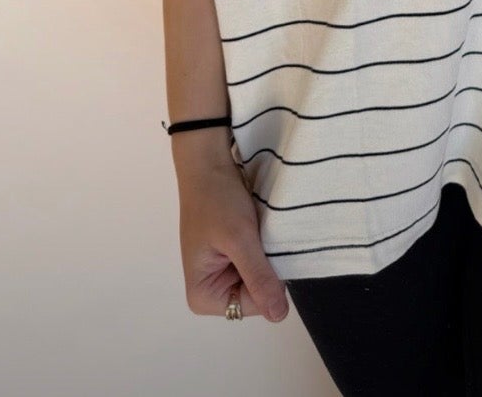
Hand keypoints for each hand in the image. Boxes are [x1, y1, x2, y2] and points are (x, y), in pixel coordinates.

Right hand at [178, 158, 289, 321]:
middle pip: (257, 293)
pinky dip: (264, 245)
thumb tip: (278, 316)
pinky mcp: (233, 256)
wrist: (209, 164)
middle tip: (258, 236)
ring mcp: (223, 273)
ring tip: (258, 230)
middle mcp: (211, 291)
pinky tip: (258, 227)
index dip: (265, 277)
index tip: (260, 246)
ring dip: (266, 253)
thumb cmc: (217, 200)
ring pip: (262, 276)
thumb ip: (258, 278)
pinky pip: (259, 261)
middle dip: (265, 265)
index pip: (254, 304)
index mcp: (203, 296)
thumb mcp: (240, 239)